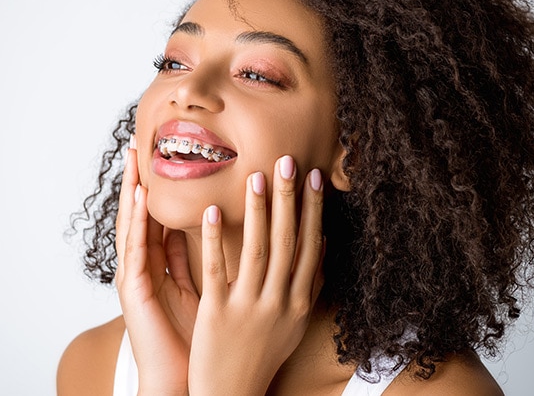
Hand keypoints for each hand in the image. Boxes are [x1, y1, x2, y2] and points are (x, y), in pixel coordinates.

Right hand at [115, 146, 199, 394]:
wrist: (186, 378)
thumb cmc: (198, 335)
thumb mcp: (205, 288)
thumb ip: (205, 259)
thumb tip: (221, 228)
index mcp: (163, 265)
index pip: (161, 216)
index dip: (163, 186)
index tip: (170, 155)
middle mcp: (147, 266)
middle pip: (142, 215)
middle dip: (140, 180)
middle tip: (140, 143)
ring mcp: (137, 277)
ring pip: (134, 226)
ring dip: (134, 191)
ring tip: (135, 158)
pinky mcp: (135, 291)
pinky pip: (137, 250)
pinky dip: (139, 223)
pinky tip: (142, 199)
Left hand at [188, 155, 325, 395]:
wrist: (233, 394)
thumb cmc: (264, 354)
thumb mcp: (295, 321)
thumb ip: (309, 284)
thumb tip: (321, 244)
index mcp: (298, 302)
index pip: (309, 246)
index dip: (312, 210)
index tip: (314, 178)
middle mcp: (278, 302)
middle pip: (286, 242)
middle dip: (289, 199)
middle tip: (288, 162)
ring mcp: (248, 307)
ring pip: (256, 250)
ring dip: (257, 211)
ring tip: (256, 177)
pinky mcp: (216, 314)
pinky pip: (216, 271)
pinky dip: (216, 239)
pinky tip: (212, 211)